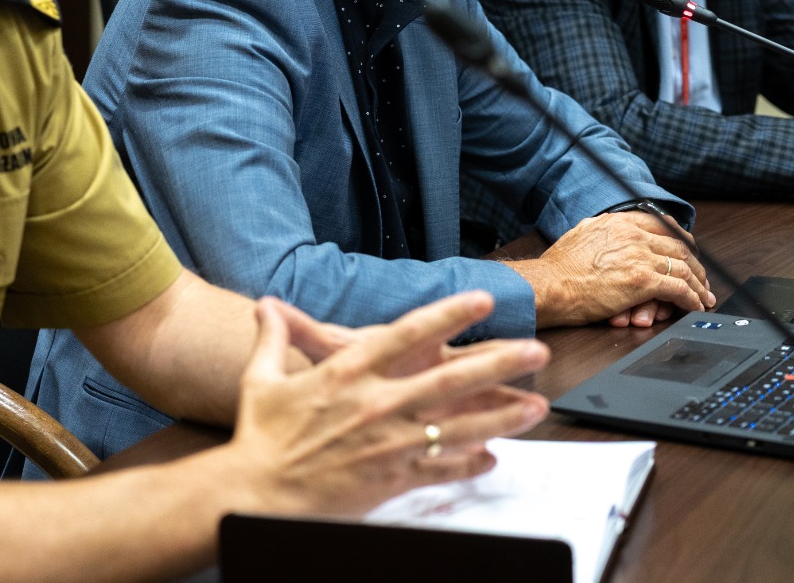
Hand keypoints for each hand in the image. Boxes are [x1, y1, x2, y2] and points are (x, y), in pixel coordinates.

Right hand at [224, 292, 550, 517]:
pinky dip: (468, 464)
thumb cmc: (259, 436)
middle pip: (452, 379)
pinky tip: (492, 458)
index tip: (481, 299)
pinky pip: (440, 470)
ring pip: (459, 426)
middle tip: (535, 351)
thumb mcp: (262, 379)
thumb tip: (266, 307)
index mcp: (350, 372)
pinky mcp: (391, 479)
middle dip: (500, 363)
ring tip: (536, 406)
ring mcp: (390, 443)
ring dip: (502, 416)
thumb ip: (276, 338)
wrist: (257, 493)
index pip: (409, 333)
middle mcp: (378, 403)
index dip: (449, 314)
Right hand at [510, 210, 712, 327]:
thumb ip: (601, 231)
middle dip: (694, 263)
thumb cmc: (558, 268)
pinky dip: (691, 298)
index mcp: (618, 222)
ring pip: (682, 267)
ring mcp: (639, 257)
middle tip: (701, 276)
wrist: (550, 285)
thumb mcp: (581, 235)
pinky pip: (678, 289)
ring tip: (704, 294)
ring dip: (698, 283)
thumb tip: (607, 230)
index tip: (687, 248)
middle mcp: (632, 235)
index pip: (661, 224)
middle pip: (677, 246)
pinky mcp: (643, 281)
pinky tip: (695, 305)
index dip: (680, 238)